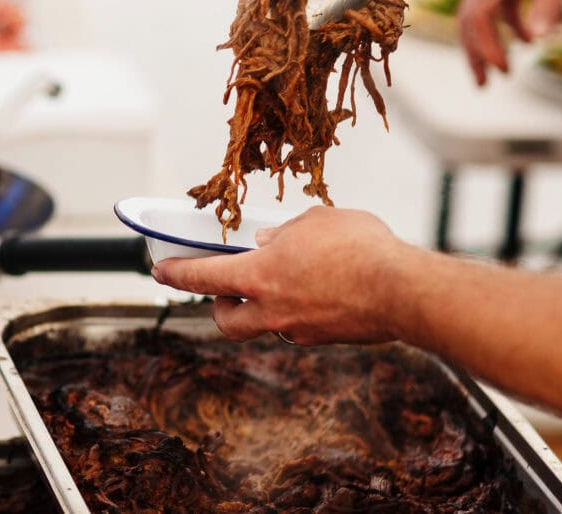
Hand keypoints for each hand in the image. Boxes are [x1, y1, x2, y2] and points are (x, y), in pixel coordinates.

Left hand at [151, 206, 407, 345]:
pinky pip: (301, 324)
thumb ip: (287, 232)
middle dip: (219, 306)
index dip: (177, 274)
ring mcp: (298, 329)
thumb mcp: (315, 222)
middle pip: (227, 319)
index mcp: (260, 275)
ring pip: (267, 323)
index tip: (160, 271)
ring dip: (266, 305)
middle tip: (225, 289)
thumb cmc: (359, 248)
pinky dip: (301, 308)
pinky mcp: (325, 338)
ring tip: (287, 279)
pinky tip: (321, 289)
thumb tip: (273, 241)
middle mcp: (272, 310)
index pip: (203, 277)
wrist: (402, 290)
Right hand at [457, 0, 561, 85]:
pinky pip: (498, 3)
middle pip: (469, 17)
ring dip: (489, 42)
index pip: (477, 15)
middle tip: (484, 83)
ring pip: (481, 12)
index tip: (500, 69)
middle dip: (476, 52)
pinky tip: (525, 40)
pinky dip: (507, 25)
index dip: (485, 46)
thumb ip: (547, 3)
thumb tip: (536, 39)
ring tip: (502, 70)